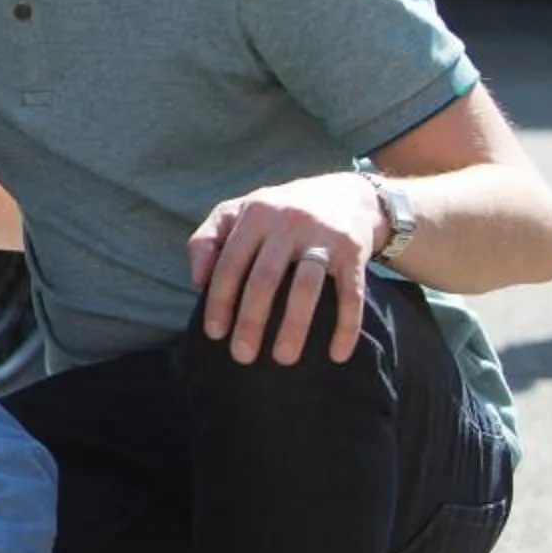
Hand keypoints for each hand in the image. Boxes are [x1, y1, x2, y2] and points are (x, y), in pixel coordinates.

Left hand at [188, 171, 382, 364]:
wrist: (347, 194)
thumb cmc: (278, 212)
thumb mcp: (237, 212)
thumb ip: (207, 240)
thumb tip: (197, 280)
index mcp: (255, 214)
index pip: (231, 263)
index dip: (220, 300)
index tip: (214, 334)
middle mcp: (289, 223)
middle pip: (266, 278)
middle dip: (252, 320)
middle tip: (242, 355)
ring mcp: (324, 237)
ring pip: (307, 288)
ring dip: (295, 326)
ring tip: (284, 359)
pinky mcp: (354, 252)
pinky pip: (352, 293)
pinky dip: (347, 325)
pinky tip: (337, 354)